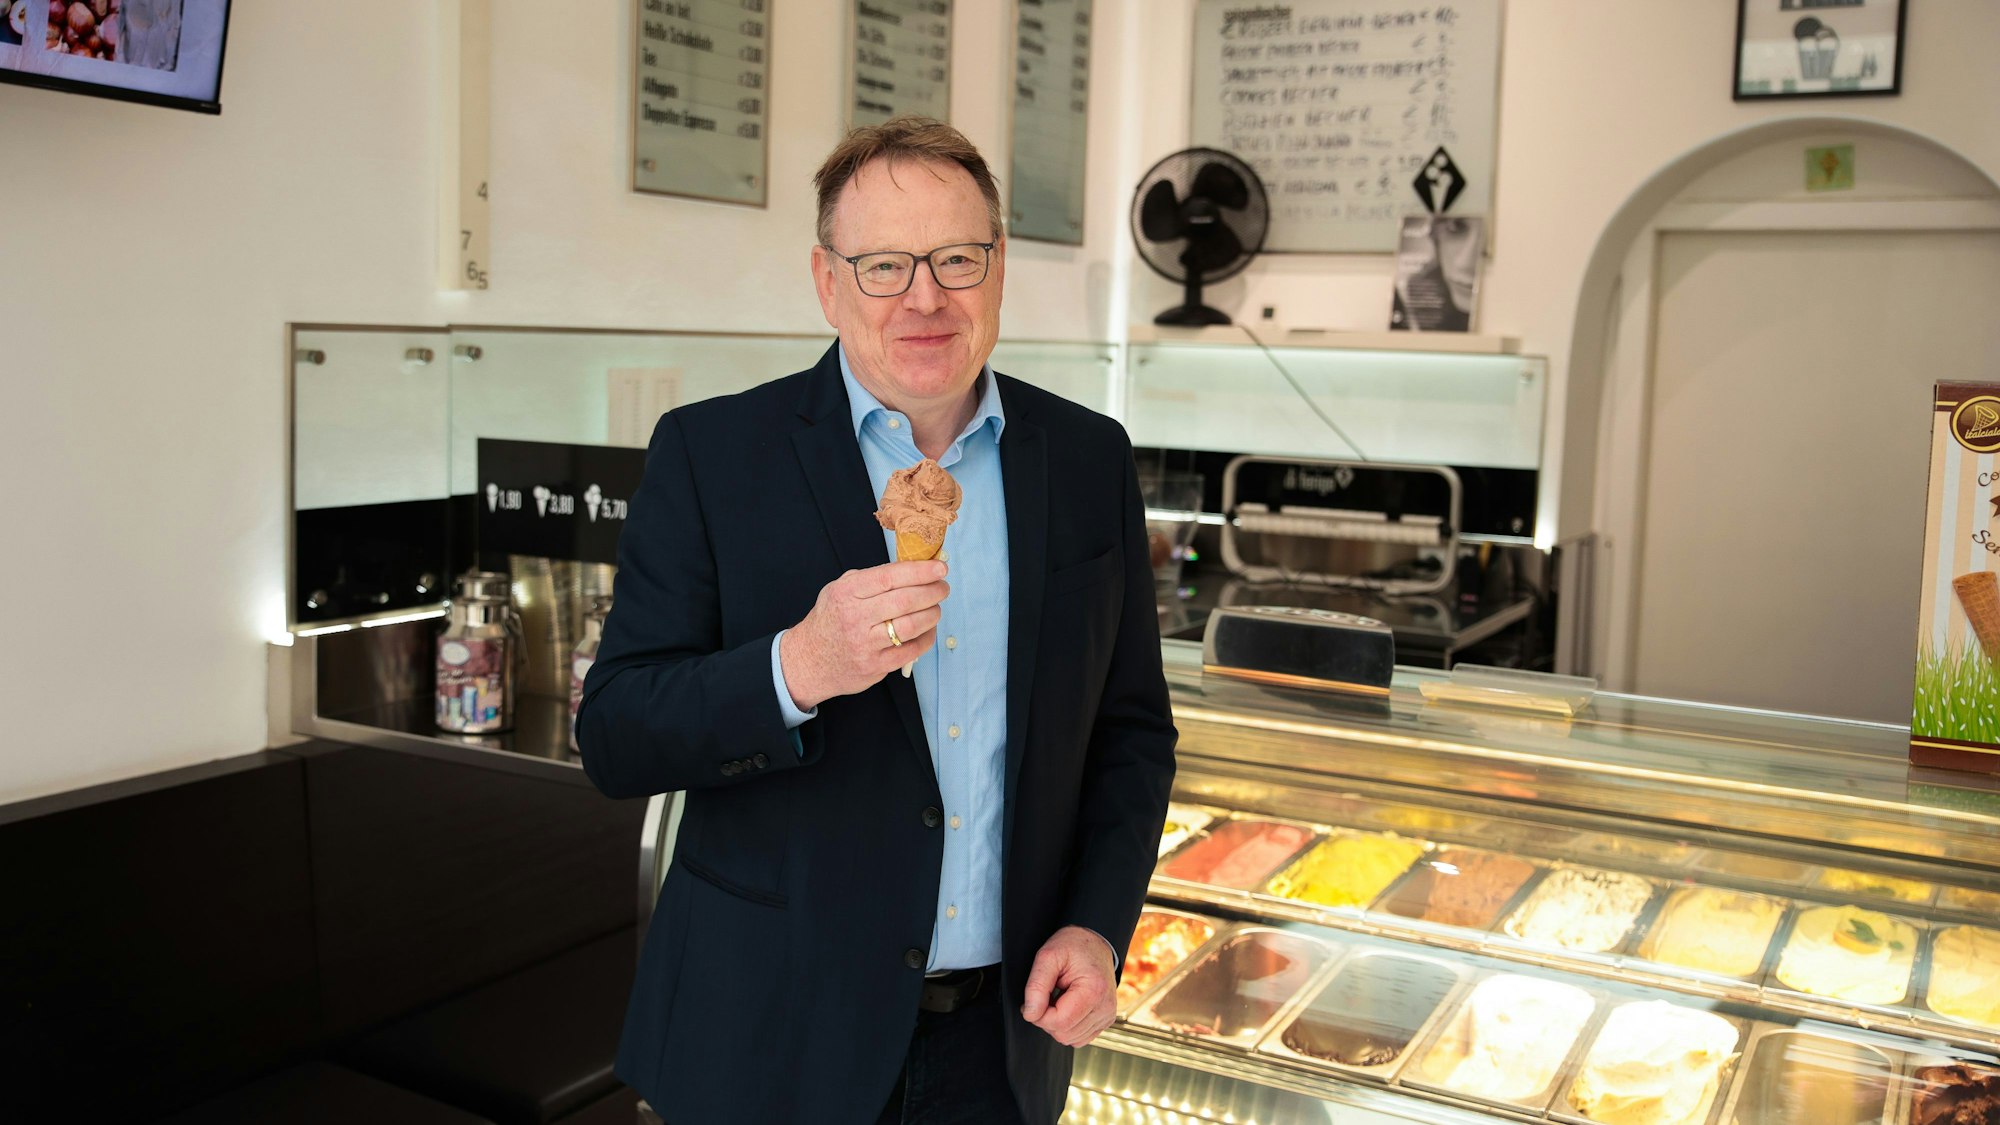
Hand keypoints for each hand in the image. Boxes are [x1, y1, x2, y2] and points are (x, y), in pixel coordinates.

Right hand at [778, 560, 948, 710]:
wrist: (808, 660)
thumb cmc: (830, 620)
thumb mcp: (839, 590)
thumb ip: (870, 579)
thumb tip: (911, 569)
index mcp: (846, 593)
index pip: (889, 577)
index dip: (919, 571)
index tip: (939, 568)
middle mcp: (855, 618)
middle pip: (905, 600)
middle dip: (932, 591)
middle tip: (943, 587)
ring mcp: (865, 645)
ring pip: (911, 626)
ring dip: (932, 614)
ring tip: (936, 608)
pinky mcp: (875, 666)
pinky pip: (911, 651)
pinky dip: (926, 638)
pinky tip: (928, 629)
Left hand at [1020, 925, 1117, 1046]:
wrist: (1094, 943)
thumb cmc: (1073, 946)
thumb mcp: (1047, 956)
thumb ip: (1036, 986)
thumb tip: (1031, 1014)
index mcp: (1094, 990)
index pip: (1059, 1022)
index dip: (1039, 1015)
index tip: (1034, 999)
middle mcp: (1105, 1007)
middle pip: (1063, 1034)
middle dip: (1047, 1018)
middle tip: (1047, 995)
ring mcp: (1107, 1015)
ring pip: (1069, 1039)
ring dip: (1057, 1022)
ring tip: (1059, 997)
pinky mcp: (1105, 1020)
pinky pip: (1079, 1038)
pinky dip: (1068, 1026)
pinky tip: (1068, 1006)